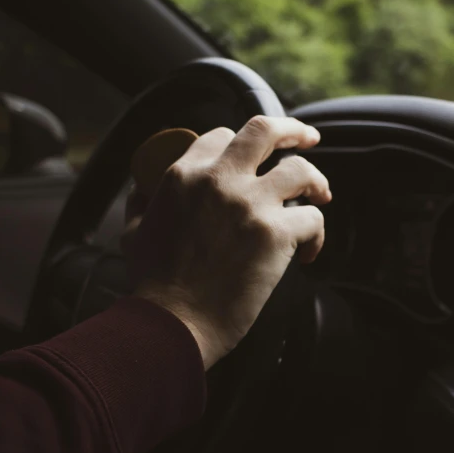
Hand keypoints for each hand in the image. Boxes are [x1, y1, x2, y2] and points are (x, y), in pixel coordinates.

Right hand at [123, 116, 331, 367]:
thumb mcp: (133, 233)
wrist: (173, 322)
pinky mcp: (276, 234)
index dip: (240, 144)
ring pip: (301, 170)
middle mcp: (219, 180)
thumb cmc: (153, 285)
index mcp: (185, 175)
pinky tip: (309, 252)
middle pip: (265, 130)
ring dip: (316, 181)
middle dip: (293, 130)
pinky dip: (317, 235)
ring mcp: (250, 204)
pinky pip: (313, 219)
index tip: (255, 158)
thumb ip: (142, 204)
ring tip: (320, 195)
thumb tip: (142, 190)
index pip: (220, 136)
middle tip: (307, 138)